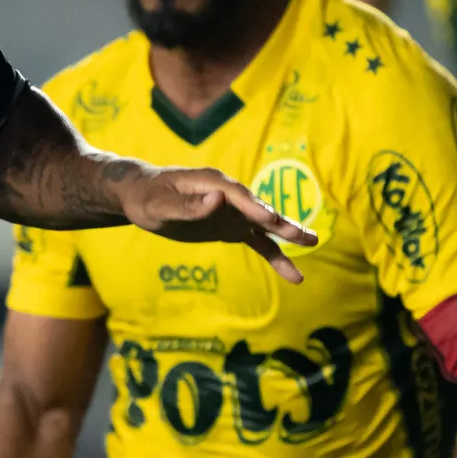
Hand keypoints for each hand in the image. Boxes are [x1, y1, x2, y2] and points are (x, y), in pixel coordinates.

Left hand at [118, 167, 315, 282]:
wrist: (143, 196)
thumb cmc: (148, 197)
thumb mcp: (160, 204)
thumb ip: (187, 205)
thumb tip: (216, 200)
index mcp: (213, 183)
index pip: (238, 196)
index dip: (254, 208)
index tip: (270, 221)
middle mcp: (229, 195)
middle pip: (259, 209)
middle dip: (281, 222)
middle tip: (304, 235)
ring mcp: (233, 211)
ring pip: (264, 227)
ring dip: (287, 236)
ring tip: (313, 242)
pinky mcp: (232, 227)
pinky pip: (257, 242)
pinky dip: (274, 254)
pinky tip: (292, 273)